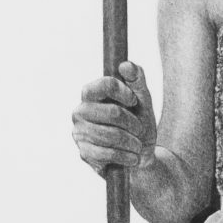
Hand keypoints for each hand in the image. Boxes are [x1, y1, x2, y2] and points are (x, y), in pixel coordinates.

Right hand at [72, 61, 158, 177]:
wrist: (139, 157)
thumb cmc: (138, 125)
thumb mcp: (143, 102)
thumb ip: (136, 80)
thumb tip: (126, 65)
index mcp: (91, 94)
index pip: (104, 84)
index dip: (124, 92)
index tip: (134, 101)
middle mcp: (80, 111)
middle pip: (113, 112)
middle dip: (134, 123)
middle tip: (139, 130)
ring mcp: (79, 133)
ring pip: (112, 135)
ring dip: (132, 142)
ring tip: (137, 145)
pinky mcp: (84, 153)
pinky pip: (108, 153)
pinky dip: (126, 156)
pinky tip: (132, 157)